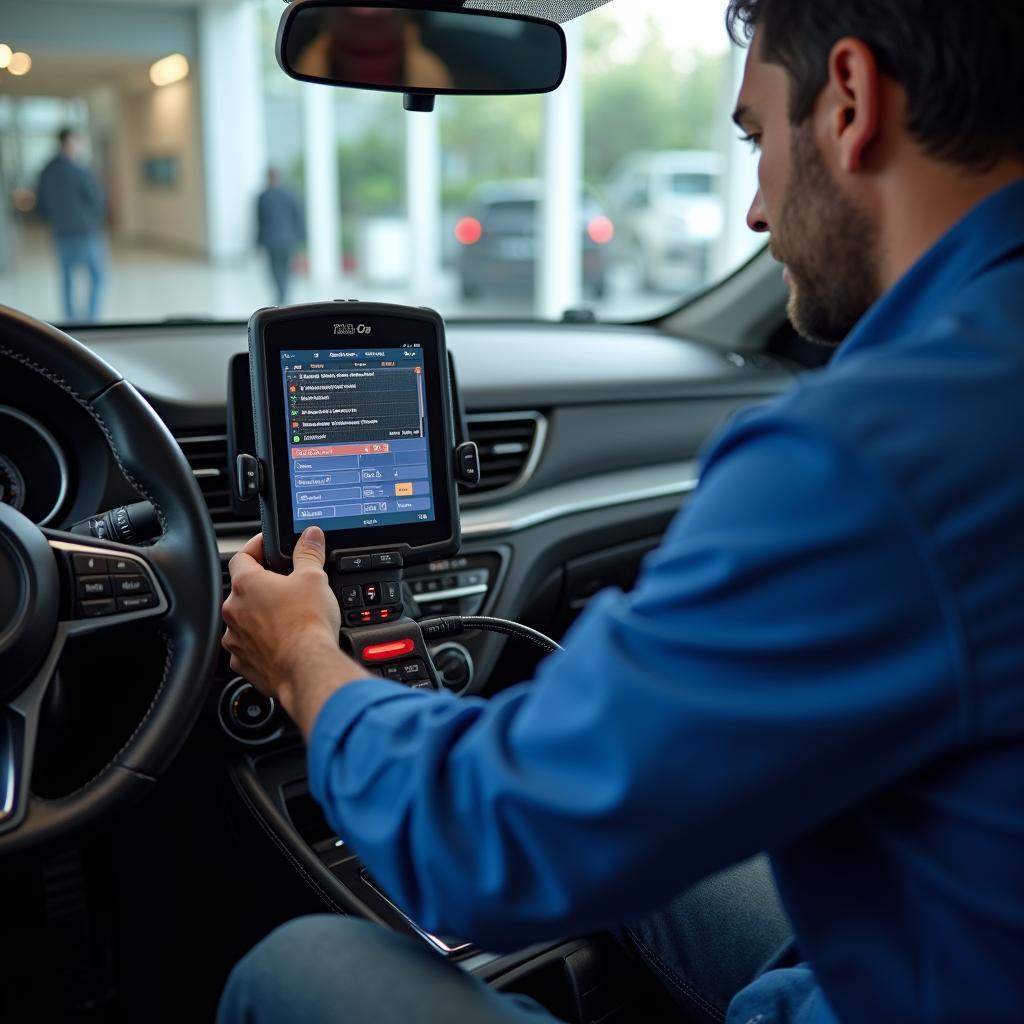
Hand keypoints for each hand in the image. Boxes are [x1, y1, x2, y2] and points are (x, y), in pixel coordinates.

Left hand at [222, 526, 366, 736]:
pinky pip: (247, 647)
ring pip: (244, 620)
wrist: (307, 668)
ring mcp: (235, 639)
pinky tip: (280, 642)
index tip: (268, 546)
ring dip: (259, 616)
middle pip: (243, 590)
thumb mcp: (314, 578)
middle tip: (286, 586)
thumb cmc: (307, 624)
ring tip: (286, 617)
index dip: (256, 548)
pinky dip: (260, 643)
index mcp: (246, 584)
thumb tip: (310, 536)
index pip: (242, 555)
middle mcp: (234, 611)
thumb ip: (308, 553)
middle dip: (263, 586)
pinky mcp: (243, 663)